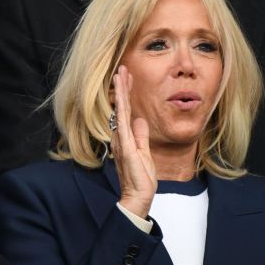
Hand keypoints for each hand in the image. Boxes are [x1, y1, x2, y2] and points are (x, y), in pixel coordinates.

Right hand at [109, 66, 156, 219]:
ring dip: (120, 93)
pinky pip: (123, 126)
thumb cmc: (141, 179)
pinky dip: (121, 111)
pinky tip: (121, 99)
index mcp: (125, 138)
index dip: (126, 94)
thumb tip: (140, 120)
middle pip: (121, 107)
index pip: (125, 111)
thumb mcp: (145, 153)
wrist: (137, 196)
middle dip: (122, 87)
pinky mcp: (125, 148)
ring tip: (120, 75)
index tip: (127, 77)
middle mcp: (120, 137)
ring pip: (120, 112)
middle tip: (122, 68)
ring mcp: (121, 142)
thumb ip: (141, 136)